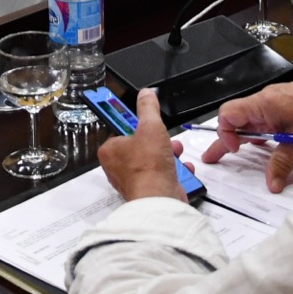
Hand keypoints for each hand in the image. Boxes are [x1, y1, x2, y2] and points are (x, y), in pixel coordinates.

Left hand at [96, 88, 188, 203]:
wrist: (159, 199)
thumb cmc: (149, 166)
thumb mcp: (151, 126)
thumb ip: (148, 108)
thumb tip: (146, 94)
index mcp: (110, 150)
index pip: (121, 129)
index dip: (137, 124)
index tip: (144, 120)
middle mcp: (118, 167)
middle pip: (140, 145)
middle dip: (158, 140)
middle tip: (164, 138)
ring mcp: (133, 181)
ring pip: (152, 160)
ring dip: (168, 154)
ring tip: (176, 152)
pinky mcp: (148, 191)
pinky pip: (161, 176)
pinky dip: (173, 171)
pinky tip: (182, 169)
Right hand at [200, 76, 292, 191]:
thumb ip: (281, 164)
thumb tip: (271, 184)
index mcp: (264, 103)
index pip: (229, 114)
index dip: (225, 133)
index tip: (237, 150)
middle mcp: (265, 99)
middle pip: (235, 117)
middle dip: (225, 139)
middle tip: (213, 158)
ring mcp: (274, 101)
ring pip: (249, 118)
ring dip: (243, 135)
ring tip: (236, 153)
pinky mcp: (284, 104)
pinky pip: (263, 117)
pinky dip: (259, 131)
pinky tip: (264, 144)